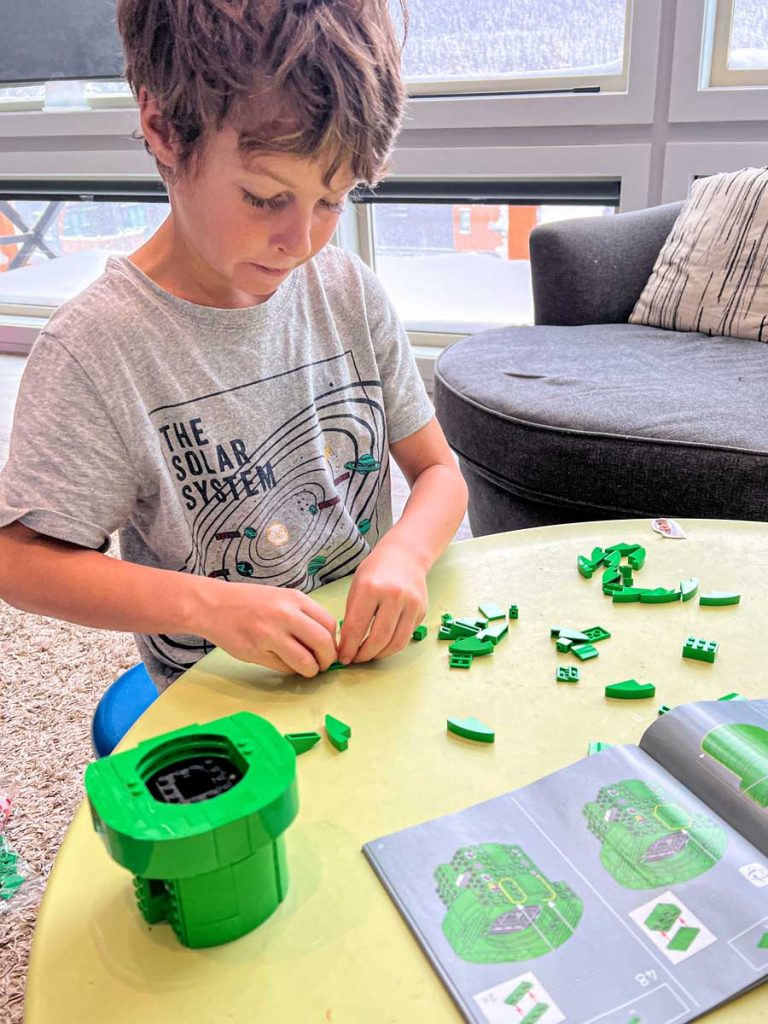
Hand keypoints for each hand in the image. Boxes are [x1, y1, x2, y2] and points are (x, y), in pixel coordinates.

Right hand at [191, 578, 337, 676]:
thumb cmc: (251, 602)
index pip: (329, 624)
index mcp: (295, 599)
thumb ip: (304, 616)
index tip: (329, 649)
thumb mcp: (282, 598)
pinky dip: (289, 670)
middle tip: (322, 664)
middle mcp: (286, 615)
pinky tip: (284, 662)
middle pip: (323, 644)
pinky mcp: (257, 651)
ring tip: (306, 668)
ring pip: (305, 662)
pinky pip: (284, 668)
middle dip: (327, 660)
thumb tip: (327, 641)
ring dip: (310, 670)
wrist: (214, 605)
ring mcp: (271, 634)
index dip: (334, 641)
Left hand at [337, 543, 427, 663]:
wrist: (406, 555)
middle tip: (356, 659)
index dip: (349, 647)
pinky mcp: (421, 611)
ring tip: (369, 655)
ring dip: (380, 654)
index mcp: (371, 588)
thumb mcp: (357, 586)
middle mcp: (393, 596)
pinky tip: (383, 644)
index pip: (357, 627)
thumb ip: (352, 614)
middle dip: (365, 655)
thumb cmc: (376, 570)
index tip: (343, 657)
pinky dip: (393, 645)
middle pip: (379, 638)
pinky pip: (406, 636)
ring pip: (396, 642)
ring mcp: (411, 604)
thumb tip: (347, 644)